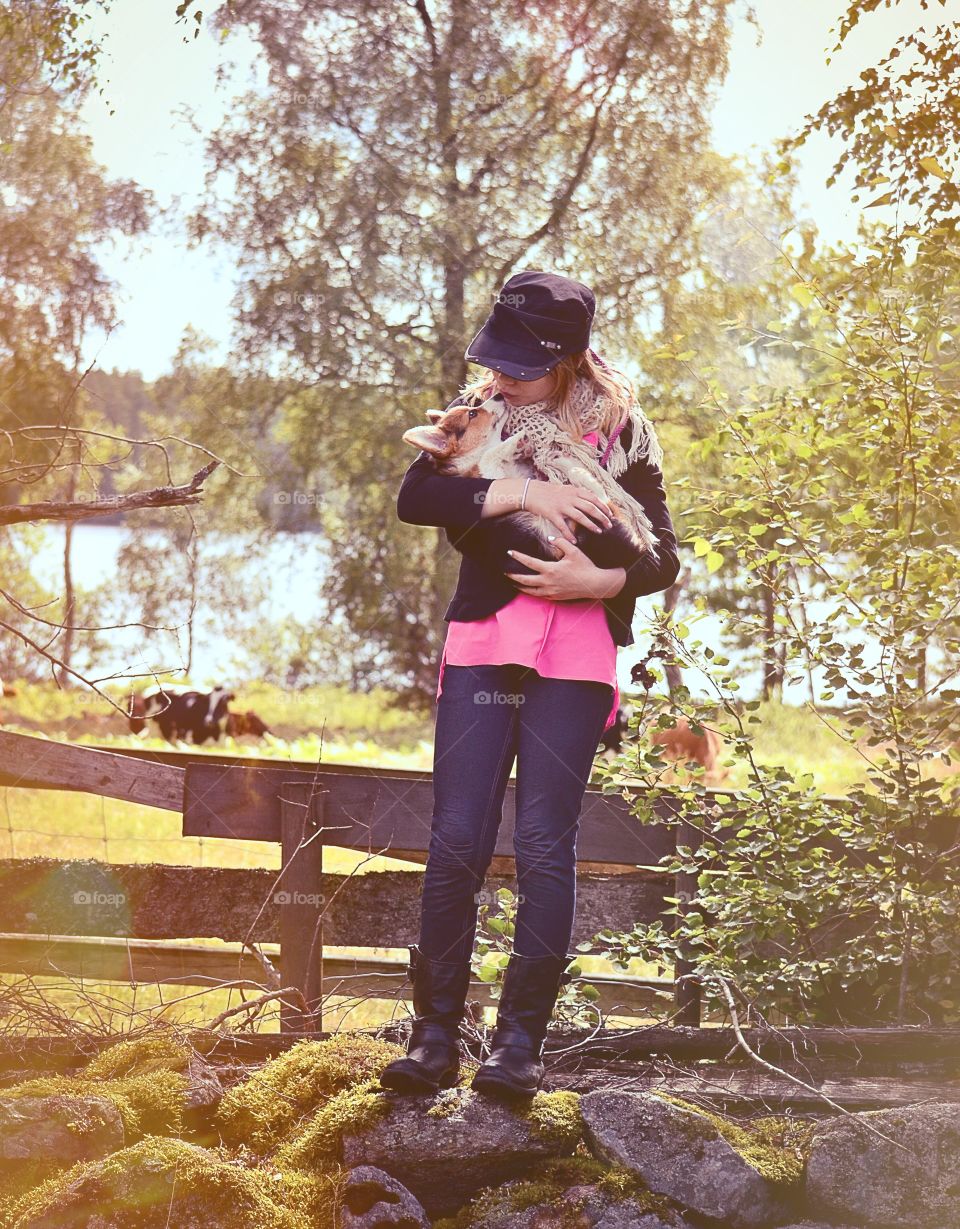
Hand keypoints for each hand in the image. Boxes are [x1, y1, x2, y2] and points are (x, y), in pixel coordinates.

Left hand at [504, 536, 621, 599]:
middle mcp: (548, 582)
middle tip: (505, 572)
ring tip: (513, 583)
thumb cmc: (585, 566)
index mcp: (551, 569)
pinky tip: (529, 589)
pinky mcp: (556, 597)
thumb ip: (560, 542)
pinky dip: (532, 592)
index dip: (518, 556)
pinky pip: (540, 596)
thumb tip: (549, 538)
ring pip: (530, 591)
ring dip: (520, 587)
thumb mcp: (573, 551)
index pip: (529, 562)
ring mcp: (551, 592)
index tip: (509, 552)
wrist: (595, 584)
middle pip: (525, 580)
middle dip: (513, 576)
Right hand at [522, 479, 613, 543]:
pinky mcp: (552, 514)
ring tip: (598, 532)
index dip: (603, 507)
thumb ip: (578, 494)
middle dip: (602, 517)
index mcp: (574, 491)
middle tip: (609, 525)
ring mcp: (561, 506)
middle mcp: (570, 498)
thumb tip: (592, 500)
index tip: (610, 515)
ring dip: (591, 525)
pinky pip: (563, 526)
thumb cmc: (550, 492)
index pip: (594, 498)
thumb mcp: (566, 489)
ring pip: (580, 517)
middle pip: (590, 508)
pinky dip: (569, 535)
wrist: (531, 492)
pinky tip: (575, 541)